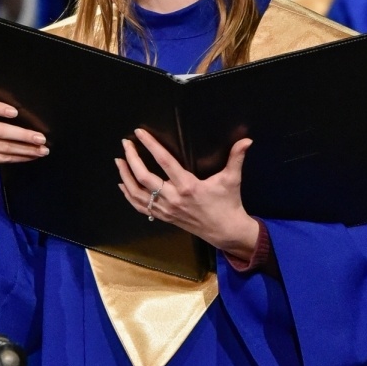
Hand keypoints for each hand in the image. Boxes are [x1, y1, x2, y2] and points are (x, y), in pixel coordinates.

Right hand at [0, 93, 48, 211]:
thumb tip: (28, 115)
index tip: (15, 112)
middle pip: (0, 130)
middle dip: (23, 134)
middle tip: (41, 138)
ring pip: (5, 146)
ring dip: (27, 148)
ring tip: (43, 149)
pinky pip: (4, 157)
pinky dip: (21, 157)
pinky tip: (32, 156)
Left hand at [116, 127, 259, 261]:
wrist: (225, 231)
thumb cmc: (228, 203)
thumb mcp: (232, 179)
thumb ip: (236, 158)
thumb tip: (247, 140)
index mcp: (188, 186)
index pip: (164, 161)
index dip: (151, 146)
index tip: (140, 133)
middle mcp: (173, 198)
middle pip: (144, 177)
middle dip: (132, 159)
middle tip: (125, 144)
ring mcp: (166, 209)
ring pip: (138, 194)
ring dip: (125, 177)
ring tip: (119, 161)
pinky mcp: (164, 217)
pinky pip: (141, 207)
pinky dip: (129, 196)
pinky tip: (122, 185)